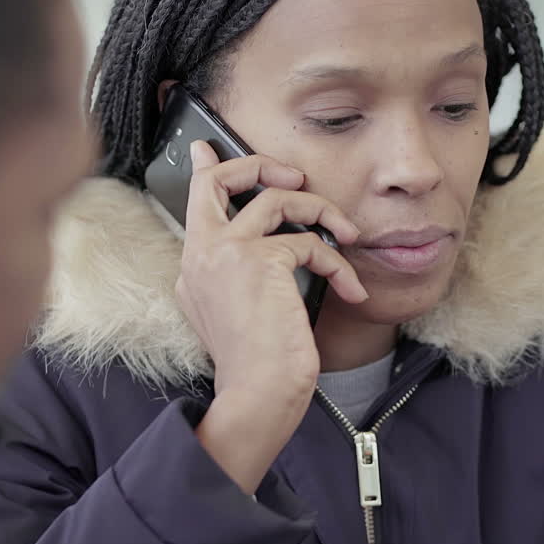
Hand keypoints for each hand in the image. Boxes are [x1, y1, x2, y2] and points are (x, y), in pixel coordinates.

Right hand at [178, 141, 365, 492]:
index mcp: (194, 267)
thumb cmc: (257, 367)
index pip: (196, 202)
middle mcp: (201, 254)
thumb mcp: (237, 314)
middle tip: (296, 177)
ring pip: (278, 199)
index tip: (207, 148)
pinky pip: (310, 242)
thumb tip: (278, 249)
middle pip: (219, 179)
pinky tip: (350, 289)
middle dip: (260, 164)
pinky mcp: (259, 261)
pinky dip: (338, 262)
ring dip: (323, 212)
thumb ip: (240, 276)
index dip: (206, 169)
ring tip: (346, 237)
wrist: (257, 395)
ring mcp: (226, 253)